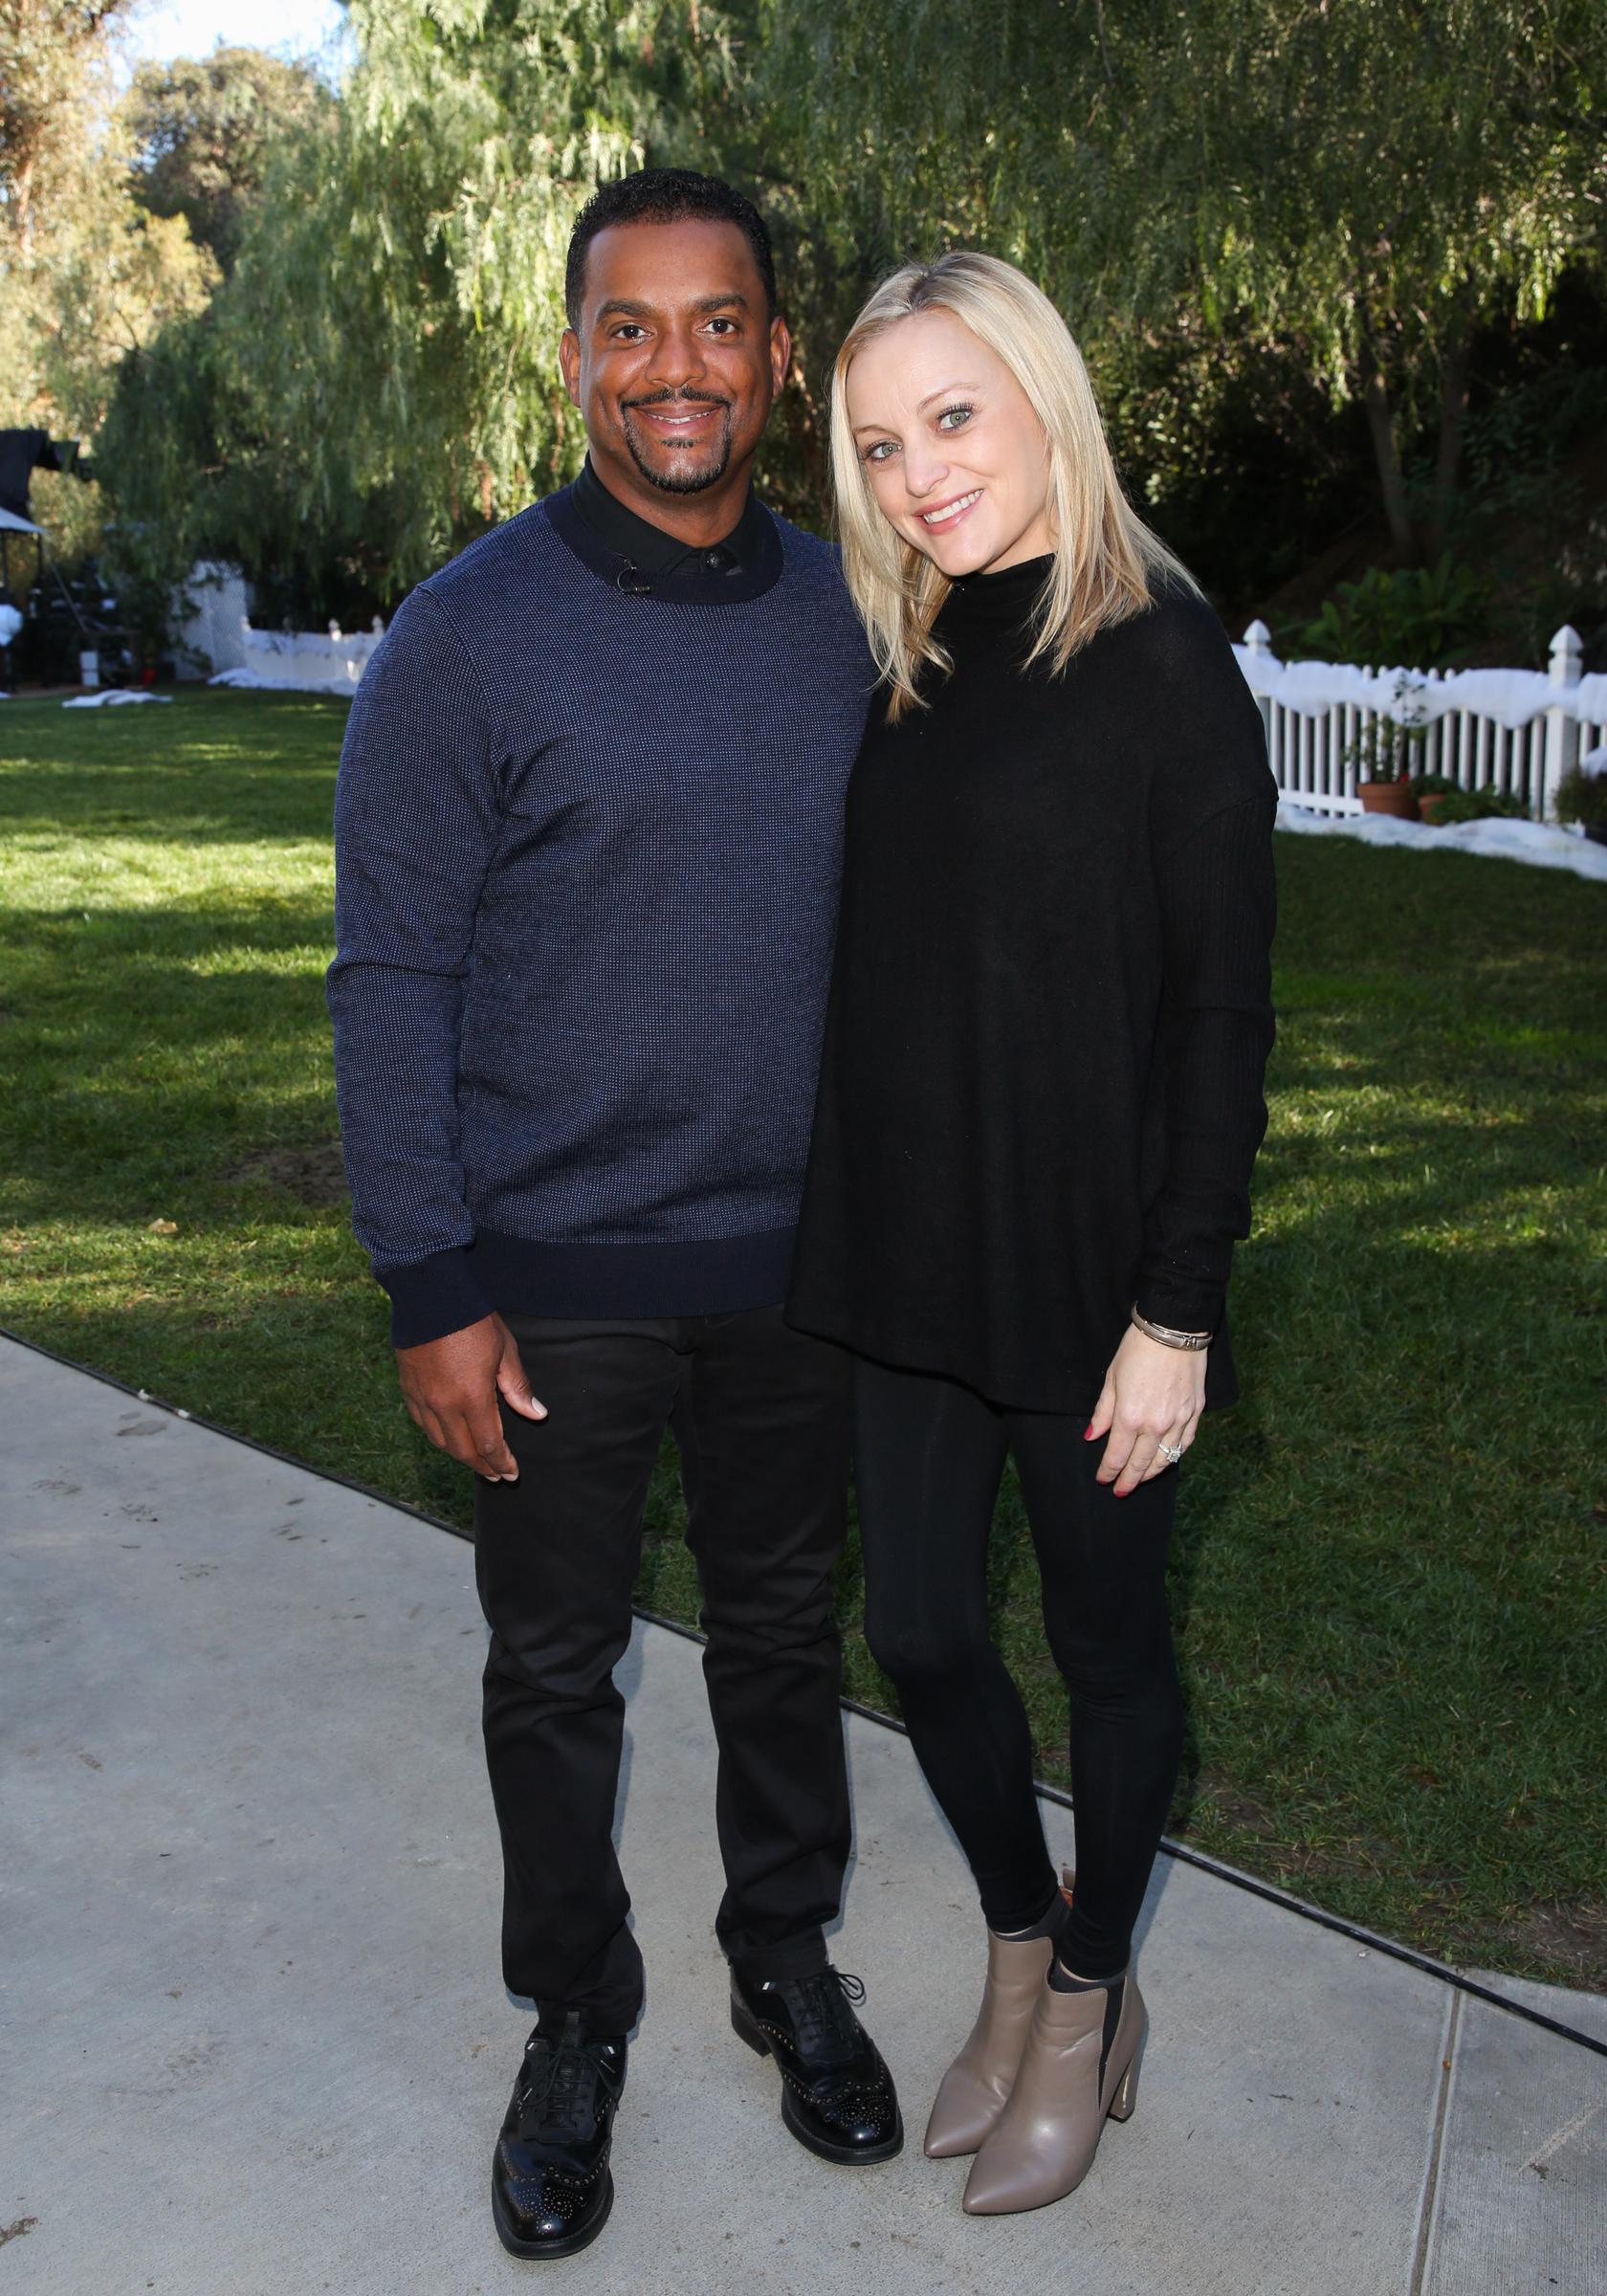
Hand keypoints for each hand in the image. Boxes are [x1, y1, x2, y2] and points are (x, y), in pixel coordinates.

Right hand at [395, 1312, 545, 1480]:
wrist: (430, 1295)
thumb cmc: (473, 1320)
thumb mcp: (505, 1351)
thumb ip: (518, 1387)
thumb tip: (537, 1414)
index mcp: (472, 1397)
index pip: (489, 1445)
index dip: (502, 1462)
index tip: (512, 1473)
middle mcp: (443, 1405)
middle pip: (463, 1450)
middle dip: (483, 1467)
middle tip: (497, 1475)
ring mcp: (422, 1398)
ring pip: (440, 1441)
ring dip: (460, 1455)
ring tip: (476, 1462)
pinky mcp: (407, 1389)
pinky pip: (423, 1424)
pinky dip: (438, 1437)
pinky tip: (448, 1438)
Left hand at [1085, 1324, 1205, 1497]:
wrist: (1174, 1330)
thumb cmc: (1137, 1349)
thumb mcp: (1111, 1378)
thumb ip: (1102, 1412)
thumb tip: (1092, 1436)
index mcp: (1130, 1416)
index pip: (1117, 1456)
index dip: (1108, 1471)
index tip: (1103, 1479)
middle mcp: (1156, 1425)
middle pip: (1140, 1464)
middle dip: (1129, 1481)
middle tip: (1121, 1490)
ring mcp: (1179, 1420)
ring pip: (1166, 1459)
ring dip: (1151, 1473)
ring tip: (1141, 1479)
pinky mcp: (1195, 1412)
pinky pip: (1185, 1443)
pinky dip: (1175, 1455)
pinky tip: (1166, 1459)